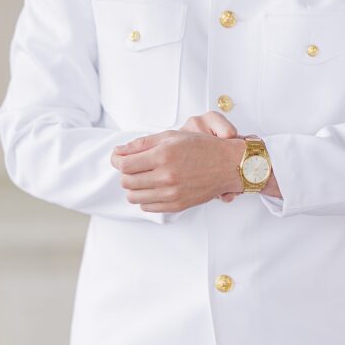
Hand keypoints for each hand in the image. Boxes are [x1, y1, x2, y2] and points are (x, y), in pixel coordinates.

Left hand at [111, 129, 243, 213]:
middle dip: (124, 173)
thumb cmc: (201, 147)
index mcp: (163, 155)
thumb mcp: (171, 136)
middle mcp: (166, 176)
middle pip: (126, 181)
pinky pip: (147, 207)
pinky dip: (145, 198)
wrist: (227, 165)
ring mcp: (171, 193)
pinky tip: (153, 187)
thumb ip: (142, 144)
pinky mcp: (177, 205)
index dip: (117, 160)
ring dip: (133, 187)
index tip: (118, 157)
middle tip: (133, 166)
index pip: (124, 165)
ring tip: (143, 177)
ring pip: (134, 197)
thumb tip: (118, 152)